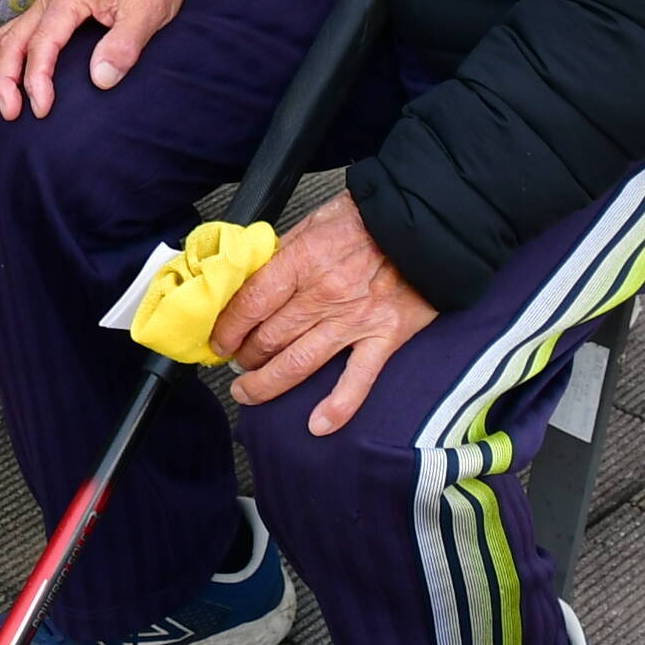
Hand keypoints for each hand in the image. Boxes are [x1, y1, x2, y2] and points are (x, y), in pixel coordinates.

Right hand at [0, 0, 186, 122]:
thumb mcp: (148, 11)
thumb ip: (124, 45)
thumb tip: (100, 80)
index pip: (42, 43)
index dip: (37, 78)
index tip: (41, 108)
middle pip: (11, 41)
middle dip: (1, 80)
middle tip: (7, 114)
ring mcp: (44, 2)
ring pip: (2, 37)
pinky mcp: (48, 9)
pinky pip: (12, 33)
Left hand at [211, 192, 438, 436]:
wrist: (426, 225)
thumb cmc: (368, 219)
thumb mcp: (314, 223)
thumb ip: (282, 254)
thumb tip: (249, 280)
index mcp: (302, 261)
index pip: (251, 303)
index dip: (228, 328)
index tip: (218, 341)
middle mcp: (324, 295)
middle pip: (269, 338)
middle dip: (244, 358)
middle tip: (235, 365)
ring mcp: (354, 320)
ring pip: (299, 364)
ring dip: (267, 385)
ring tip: (249, 394)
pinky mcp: (384, 337)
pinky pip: (358, 379)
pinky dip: (338, 407)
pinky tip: (318, 426)